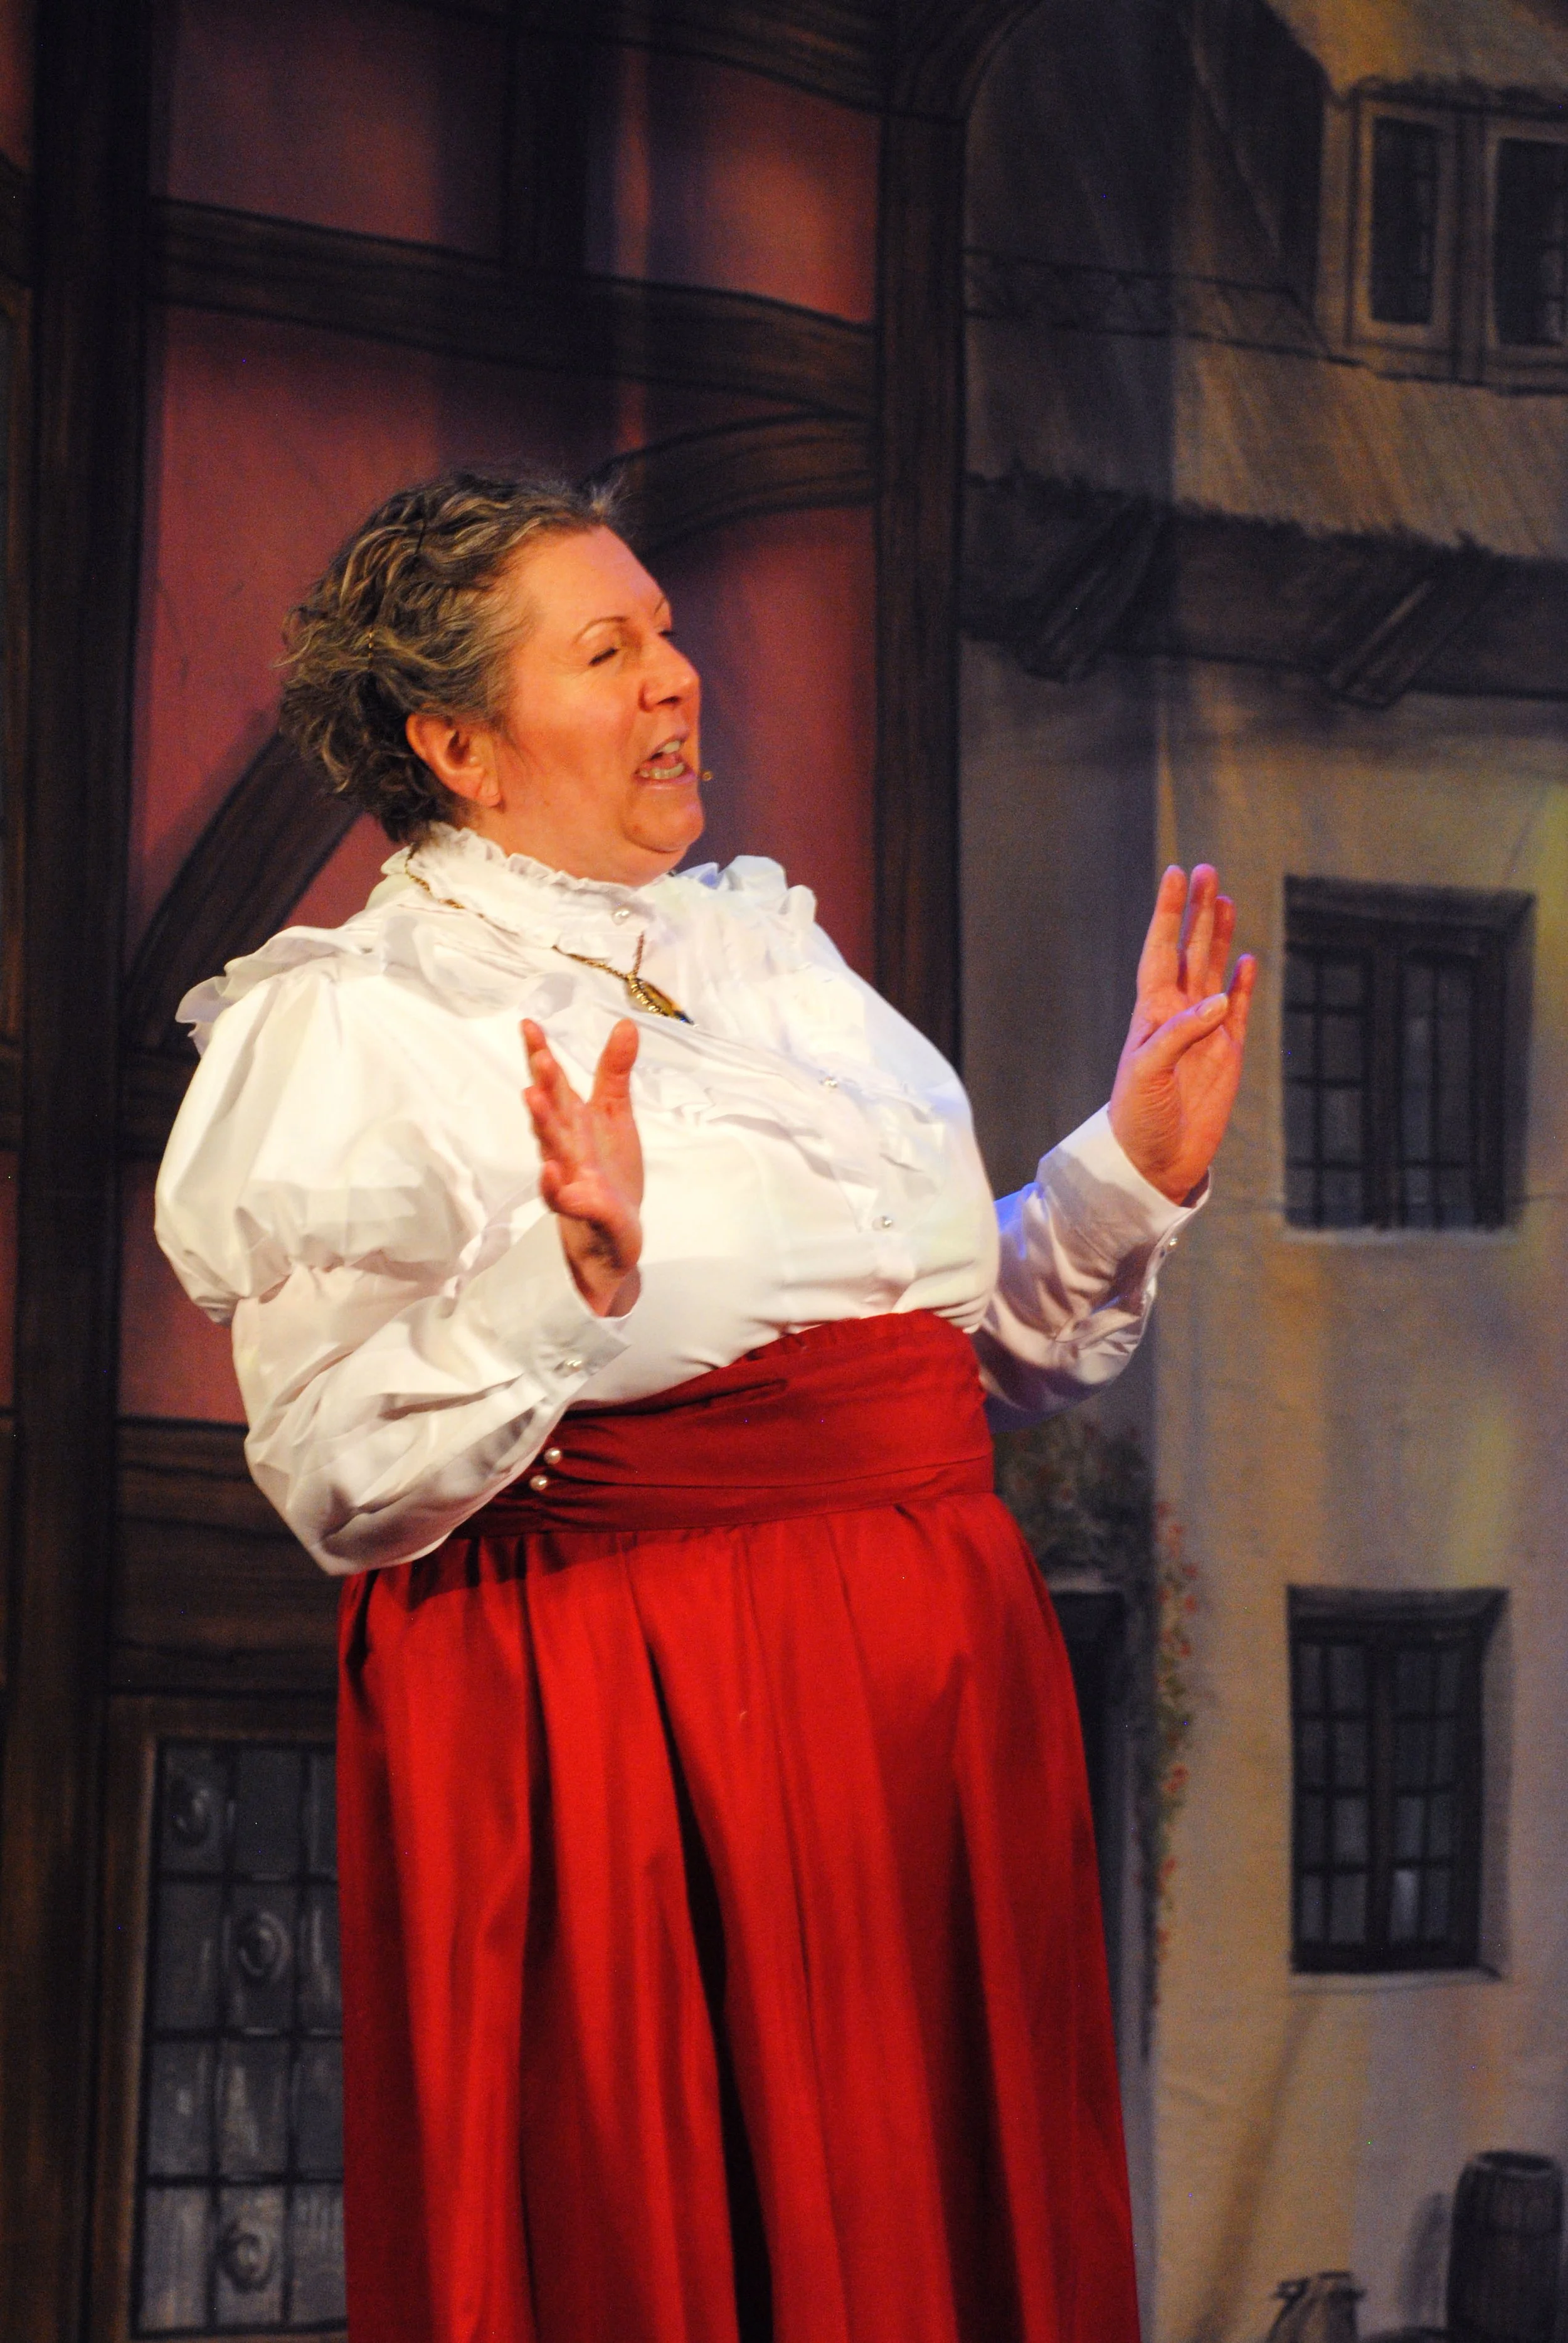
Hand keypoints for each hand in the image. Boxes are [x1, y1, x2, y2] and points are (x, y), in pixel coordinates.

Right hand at [522, 1017, 643, 1316]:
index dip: (540, 1054)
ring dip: (543, 1125)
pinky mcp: (583, 1211)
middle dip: (545, 1085)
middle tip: (540, 1056)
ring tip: (532, 1098)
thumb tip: (625, 1023)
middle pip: (552, 1112)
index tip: (528, 1023)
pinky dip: (555, 1187)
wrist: (615, 1237)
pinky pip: (563, 1199)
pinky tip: (550, 1171)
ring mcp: (570, 1179)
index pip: (555, 1084)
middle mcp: (565, 1146)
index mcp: (573, 1122)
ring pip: (552, 1150)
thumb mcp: (615, 1117)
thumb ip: (614, 1073)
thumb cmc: (609, 1172)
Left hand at [1108, 865, 1256, 1202]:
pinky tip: (1245, 958)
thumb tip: (1216, 1002)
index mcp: (1150, 1014)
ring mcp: (1204, 1033)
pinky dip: (1241, 984)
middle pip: (1189, 950)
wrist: (1156, 1162)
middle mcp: (1177, 1015)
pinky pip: (1238, 1010)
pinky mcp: (1227, 1055)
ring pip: (1213, 972)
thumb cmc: (1139, 1119)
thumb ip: (1179, 1036)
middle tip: (1206, 870)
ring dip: (1219, 937)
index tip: (1173, 875)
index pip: (1160, 950)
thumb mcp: (1147, 1075)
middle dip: (1197, 912)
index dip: (1167, 913)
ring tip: (1223, 899)